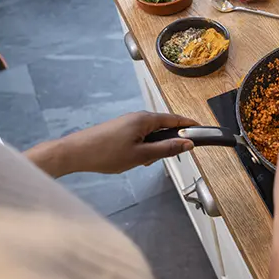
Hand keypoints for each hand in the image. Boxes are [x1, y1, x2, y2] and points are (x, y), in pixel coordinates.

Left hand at [28, 111, 197, 176]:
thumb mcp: (141, 155)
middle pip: (163, 127)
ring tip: (138, 162)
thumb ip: (167, 149)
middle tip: (156, 160)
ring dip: (151, 148)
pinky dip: (141, 148)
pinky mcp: (120, 129)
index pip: (175, 120)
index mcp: (145, 119)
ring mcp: (128, 122)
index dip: (190, 126)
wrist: (75, 152)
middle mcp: (138, 116)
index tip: (202, 132)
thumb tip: (188, 144)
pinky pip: (139, 136)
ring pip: (150, 134)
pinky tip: (130, 159)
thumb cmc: (106, 153)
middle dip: (166, 144)